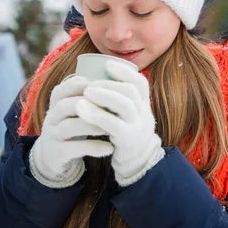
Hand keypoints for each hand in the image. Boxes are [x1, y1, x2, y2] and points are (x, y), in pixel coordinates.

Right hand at [29, 76, 113, 187]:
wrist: (53, 159)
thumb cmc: (71, 129)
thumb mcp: (73, 112)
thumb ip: (87, 98)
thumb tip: (115, 78)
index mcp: (56, 105)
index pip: (61, 90)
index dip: (77, 85)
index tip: (99, 86)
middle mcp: (51, 118)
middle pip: (64, 106)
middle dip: (88, 104)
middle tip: (110, 107)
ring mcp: (52, 136)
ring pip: (69, 127)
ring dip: (92, 125)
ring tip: (111, 127)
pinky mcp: (57, 154)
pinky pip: (74, 149)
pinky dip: (93, 147)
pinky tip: (110, 147)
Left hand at [77, 61, 164, 186]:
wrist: (133, 162)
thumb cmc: (124, 132)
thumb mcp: (127, 114)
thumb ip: (119, 98)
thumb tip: (100, 73)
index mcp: (144, 105)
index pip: (140, 83)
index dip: (125, 72)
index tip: (108, 64)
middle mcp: (144, 114)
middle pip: (131, 91)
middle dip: (109, 84)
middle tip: (90, 84)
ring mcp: (138, 127)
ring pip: (124, 105)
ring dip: (103, 96)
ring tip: (86, 92)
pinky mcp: (127, 140)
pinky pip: (113, 125)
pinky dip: (97, 116)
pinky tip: (82, 111)